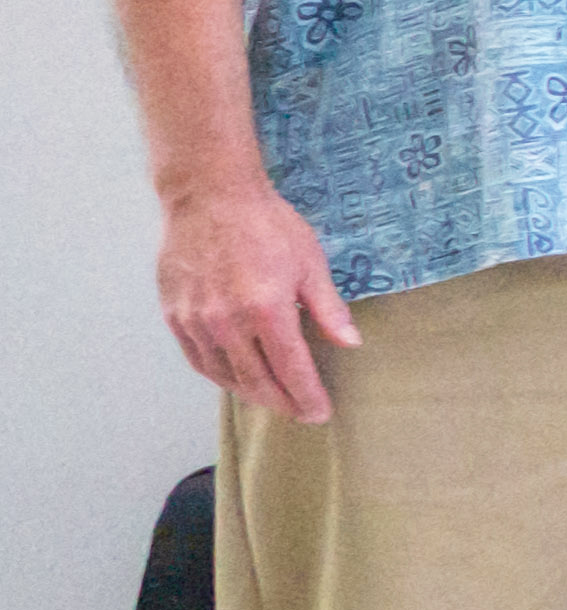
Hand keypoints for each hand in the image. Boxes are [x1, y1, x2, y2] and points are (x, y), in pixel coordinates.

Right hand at [160, 176, 362, 421]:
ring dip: (250, 393)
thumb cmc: (266, 224)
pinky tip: (235, 378)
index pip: (291, 370)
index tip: (319, 413)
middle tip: (299, 414)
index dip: (306, 396)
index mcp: (266, 310)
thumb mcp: (310, 263)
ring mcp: (196, 320)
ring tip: (272, 400)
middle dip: (281, 403)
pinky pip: (198, 358)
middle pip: (256, 381)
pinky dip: (219, 375)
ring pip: (224, 375)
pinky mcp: (174, 314)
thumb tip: (350, 343)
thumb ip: (327, 309)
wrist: (209, 196)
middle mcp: (227, 322)